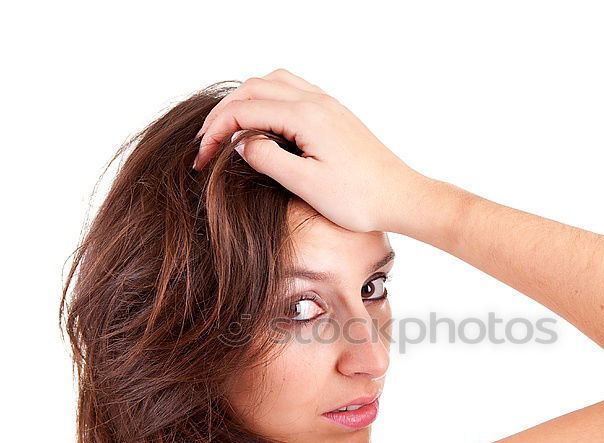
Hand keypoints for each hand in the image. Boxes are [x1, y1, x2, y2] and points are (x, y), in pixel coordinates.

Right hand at [192, 68, 431, 233]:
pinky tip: (263, 123)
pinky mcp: (334, 114)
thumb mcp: (307, 185)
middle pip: (254, 88)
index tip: (201, 158)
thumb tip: (241, 142)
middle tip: (206, 142)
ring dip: (245, 100)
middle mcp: (316, 102)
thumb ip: (268, 160)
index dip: (216, 132)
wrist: (402, 197)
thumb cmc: (360, 199)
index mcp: (306, 116)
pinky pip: (293, 90)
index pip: (244, 111)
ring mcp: (327, 104)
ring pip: (273, 82)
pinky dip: (268, 99)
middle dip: (224, 113)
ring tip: (229, 128)